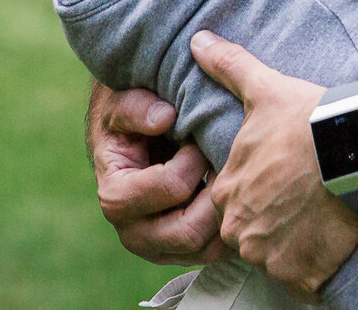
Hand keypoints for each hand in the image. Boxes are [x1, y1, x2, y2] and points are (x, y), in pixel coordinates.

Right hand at [87, 80, 229, 264]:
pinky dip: (232, 227)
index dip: (193, 162)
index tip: (198, 140)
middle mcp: (133, 231)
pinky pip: (215, 253)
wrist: (132, 140)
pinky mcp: (180, 251)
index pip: (169, 188)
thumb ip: (137, 108)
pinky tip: (242, 198)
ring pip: (206, 249)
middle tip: (228, 163)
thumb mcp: (122, 104)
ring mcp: (158, 246)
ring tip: (236, 179)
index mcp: (116, 196)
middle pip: (187, 232)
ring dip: (227, 214)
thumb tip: (164, 118)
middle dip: (216, 195)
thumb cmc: (129, 118)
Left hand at [192, 31, 357, 301]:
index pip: (233, 198)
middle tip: (305, 195)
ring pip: (274, 253)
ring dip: (293, 240)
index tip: (287, 175)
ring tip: (321, 212)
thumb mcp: (265, 90)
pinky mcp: (298, 273)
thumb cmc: (312, 119)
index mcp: (228, 189)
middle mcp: (239, 227)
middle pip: (251, 229)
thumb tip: (198, 40)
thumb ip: (228, 68)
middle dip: (274, 217)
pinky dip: (313, 261)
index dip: (261, 187)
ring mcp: (268, 254)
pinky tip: (330, 234)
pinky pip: (300, 275)